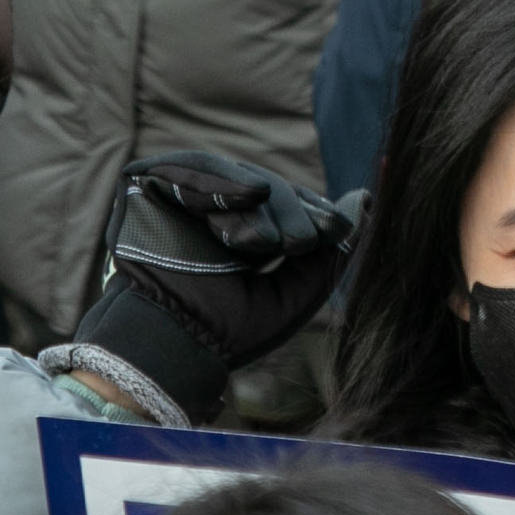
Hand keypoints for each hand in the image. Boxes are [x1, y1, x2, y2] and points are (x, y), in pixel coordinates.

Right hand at [72, 149, 361, 424]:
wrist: (178, 345)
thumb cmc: (234, 328)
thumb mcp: (299, 288)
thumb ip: (334, 247)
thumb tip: (365, 199)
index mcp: (242, 232)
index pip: (286, 203)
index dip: (312, 212)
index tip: (336, 229)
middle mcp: (211, 210)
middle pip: (266, 187)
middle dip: (290, 213)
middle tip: (296, 244)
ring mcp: (179, 195)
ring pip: (236, 175)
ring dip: (262, 206)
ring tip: (267, 243)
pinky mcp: (148, 183)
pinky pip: (193, 168)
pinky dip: (224, 182)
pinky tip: (253, 195)